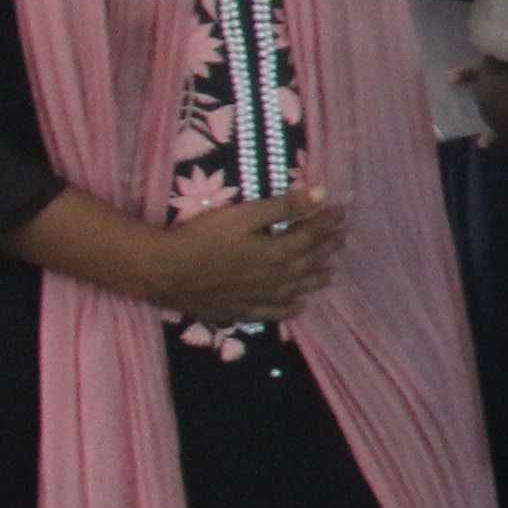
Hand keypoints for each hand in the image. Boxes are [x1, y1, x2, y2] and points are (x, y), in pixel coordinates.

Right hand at [151, 187, 344, 326]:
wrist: (165, 271)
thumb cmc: (203, 237)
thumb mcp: (244, 215)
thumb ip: (283, 207)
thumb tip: (321, 195)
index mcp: (277, 253)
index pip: (311, 236)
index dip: (327, 223)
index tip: (342, 212)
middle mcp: (274, 279)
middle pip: (306, 263)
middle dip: (326, 249)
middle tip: (343, 240)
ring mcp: (257, 298)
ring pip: (295, 289)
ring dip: (315, 280)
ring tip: (332, 274)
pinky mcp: (238, 311)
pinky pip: (271, 313)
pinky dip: (288, 310)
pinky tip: (299, 308)